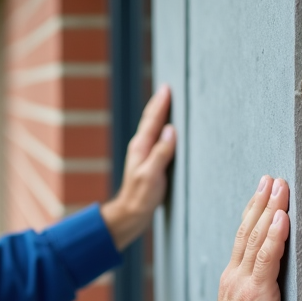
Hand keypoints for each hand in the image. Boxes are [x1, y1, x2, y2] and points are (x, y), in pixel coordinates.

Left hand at [100, 85, 176, 250]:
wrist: (131, 213)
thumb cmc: (141, 197)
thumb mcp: (152, 175)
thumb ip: (161, 153)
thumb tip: (171, 130)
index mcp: (141, 147)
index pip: (152, 120)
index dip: (161, 103)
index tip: (167, 87)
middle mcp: (141, 147)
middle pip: (151, 120)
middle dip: (159, 104)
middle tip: (168, 88)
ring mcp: (144, 154)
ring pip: (153, 128)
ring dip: (160, 114)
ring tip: (167, 102)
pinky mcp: (149, 162)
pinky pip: (157, 139)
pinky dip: (162, 128)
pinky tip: (167, 129)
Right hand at [189, 175, 289, 300]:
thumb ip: (253, 294)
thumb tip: (268, 284)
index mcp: (233, 280)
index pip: (245, 239)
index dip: (255, 214)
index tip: (264, 192)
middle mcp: (236, 275)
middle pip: (249, 230)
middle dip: (262, 202)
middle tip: (271, 178)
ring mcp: (246, 283)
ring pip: (258, 237)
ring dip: (270, 208)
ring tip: (279, 186)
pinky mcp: (258, 293)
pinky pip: (267, 258)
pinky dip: (275, 235)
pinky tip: (282, 217)